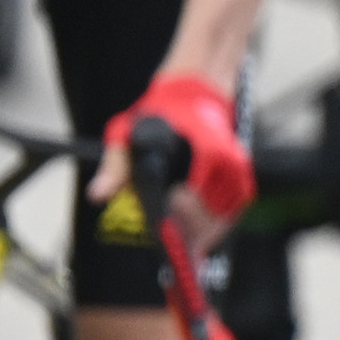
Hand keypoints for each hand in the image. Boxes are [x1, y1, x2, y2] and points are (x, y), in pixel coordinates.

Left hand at [100, 69, 251, 251]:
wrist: (194, 92)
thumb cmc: (157, 115)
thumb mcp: (127, 133)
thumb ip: (116, 166)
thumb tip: (98, 195)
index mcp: (204, 151)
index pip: (194, 200)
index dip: (180, 225)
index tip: (168, 240)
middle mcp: (226, 161)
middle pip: (211, 216)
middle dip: (189, 234)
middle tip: (173, 246)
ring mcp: (237, 169)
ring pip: (223, 218)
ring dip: (202, 234)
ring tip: (182, 244)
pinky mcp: (241, 176)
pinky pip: (233, 211)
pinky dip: (216, 226)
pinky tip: (197, 235)